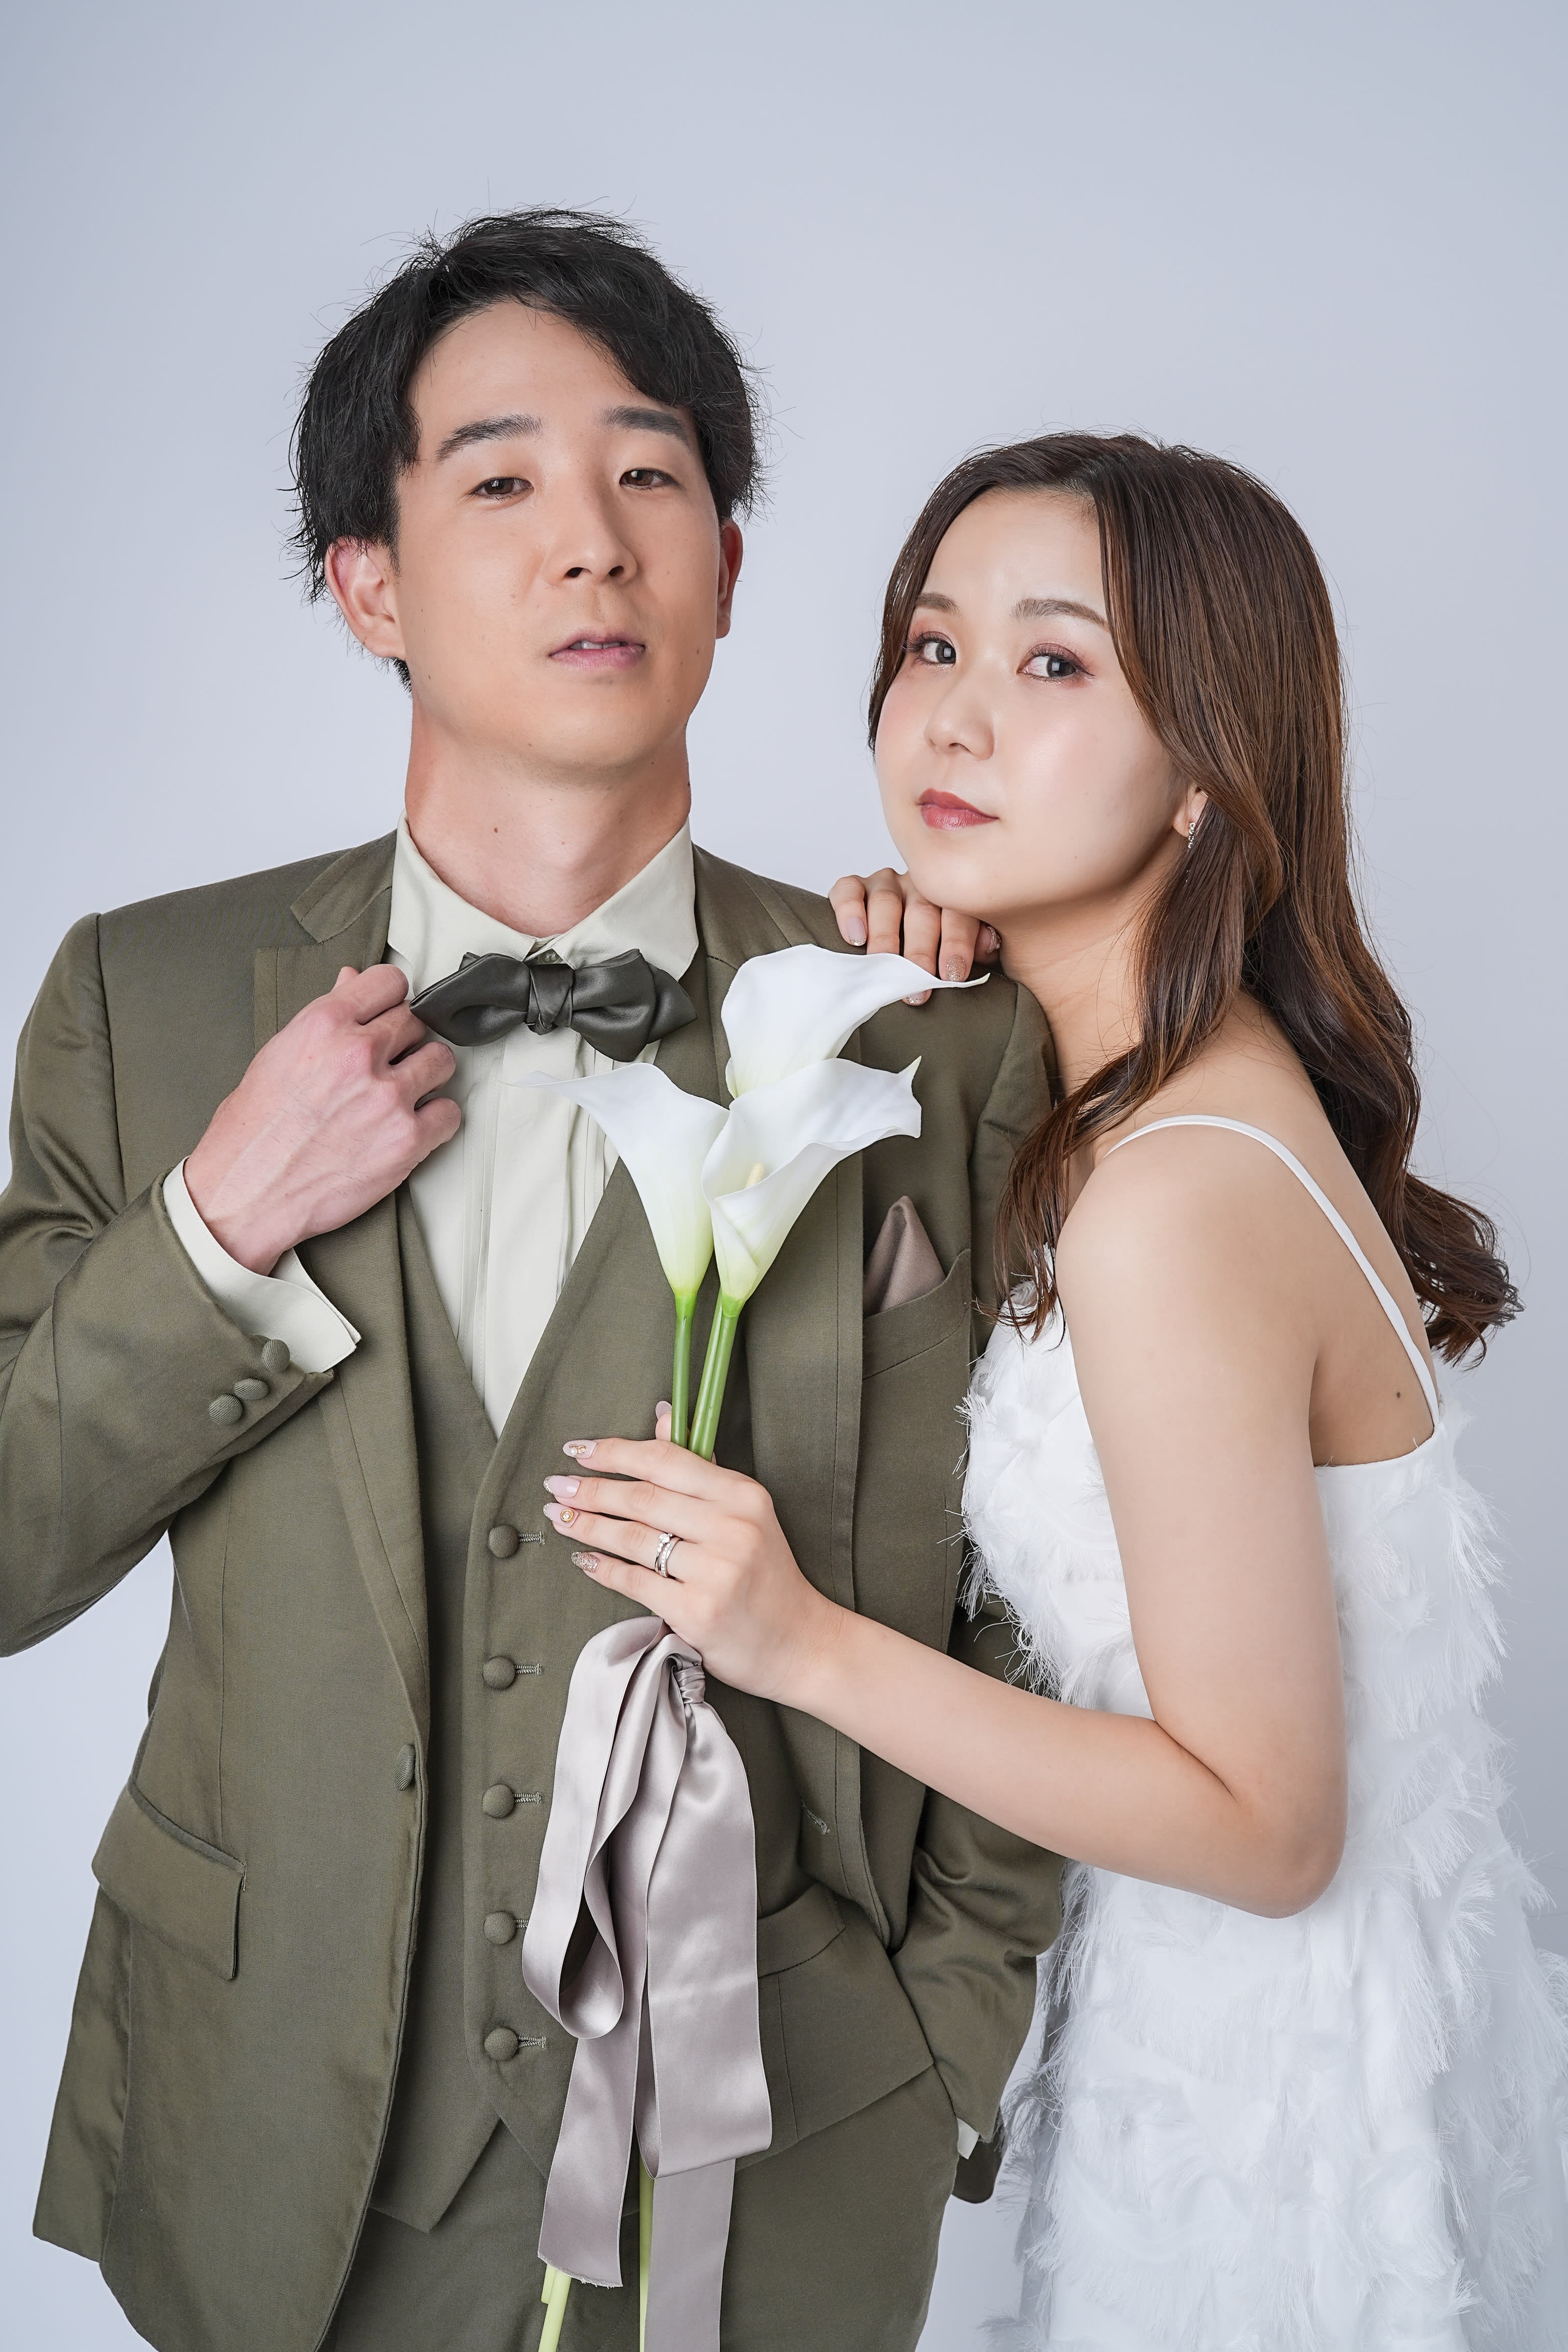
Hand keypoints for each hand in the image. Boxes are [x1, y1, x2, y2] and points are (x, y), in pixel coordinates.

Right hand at [184, 964, 459, 1272]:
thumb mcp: (278, 1056)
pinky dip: (438, 1120)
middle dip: (403, 1041)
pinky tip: (414, 1124)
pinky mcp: (406, 1140)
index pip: (389, 982)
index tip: (388, 1014)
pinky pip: (451, 1113)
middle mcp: (359, 1055)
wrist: (247, 1192)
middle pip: (415, 1022)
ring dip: (427, 1074)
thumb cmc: (253, 1132)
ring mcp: (387, 1097)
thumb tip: (351, 983)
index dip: (390, 999)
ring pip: (441, 1060)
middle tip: (385, 1065)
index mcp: (324, 1025)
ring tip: (403, 1092)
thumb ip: (325, 1018)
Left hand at [541, 1412, 843, 1704]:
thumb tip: (660, 1417)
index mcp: (743, 1495)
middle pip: (642, 1498)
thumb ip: (699, 1468)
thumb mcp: (744, 1512)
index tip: (579, 1450)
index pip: (666, 1460)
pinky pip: (636, 1582)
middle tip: (557, 1484)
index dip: (616, 1451)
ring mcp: (715, 1573)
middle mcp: (732, 1528)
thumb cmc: (766, 1574)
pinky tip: (584, 1559)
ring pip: (633, 1539)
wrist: (799, 1642)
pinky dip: (604, 1569)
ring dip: (588, 1526)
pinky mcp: (697, 1612)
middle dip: (591, 1489)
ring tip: (561, 1517)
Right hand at [828, 869, 999, 1003]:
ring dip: (886, 939)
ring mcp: (887, 883)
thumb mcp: (965, 954)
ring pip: (886, 902)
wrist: (903, 952)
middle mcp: (922, 885)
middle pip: (922, 910)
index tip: (952, 974)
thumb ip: (980, 946)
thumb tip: (987, 944)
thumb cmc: (937, 955)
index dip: (956, 943)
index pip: (959, 913)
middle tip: (917, 983)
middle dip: (920, 950)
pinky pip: (849, 890)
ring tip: (883, 969)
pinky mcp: (855, 887)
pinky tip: (855, 937)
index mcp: (954, 897)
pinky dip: (850, 911)